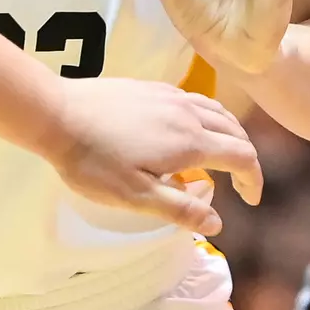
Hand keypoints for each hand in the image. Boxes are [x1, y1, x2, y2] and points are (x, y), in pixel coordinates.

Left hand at [46, 78, 261, 233]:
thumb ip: (179, 209)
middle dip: (246, 158)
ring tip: (225, 153)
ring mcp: (169, 95)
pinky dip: (209, 116)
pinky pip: (195, 99)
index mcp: (189, 142)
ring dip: (230, 133)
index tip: (250, 200)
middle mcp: (187, 113)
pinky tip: (192, 127)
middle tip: (240, 183)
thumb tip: (218, 222)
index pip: (242, 157)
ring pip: (216, 111)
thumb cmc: (93, 161)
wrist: (56, 112)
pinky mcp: (151, 86)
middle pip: (234, 131)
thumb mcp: (135, 196)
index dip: (252, 179)